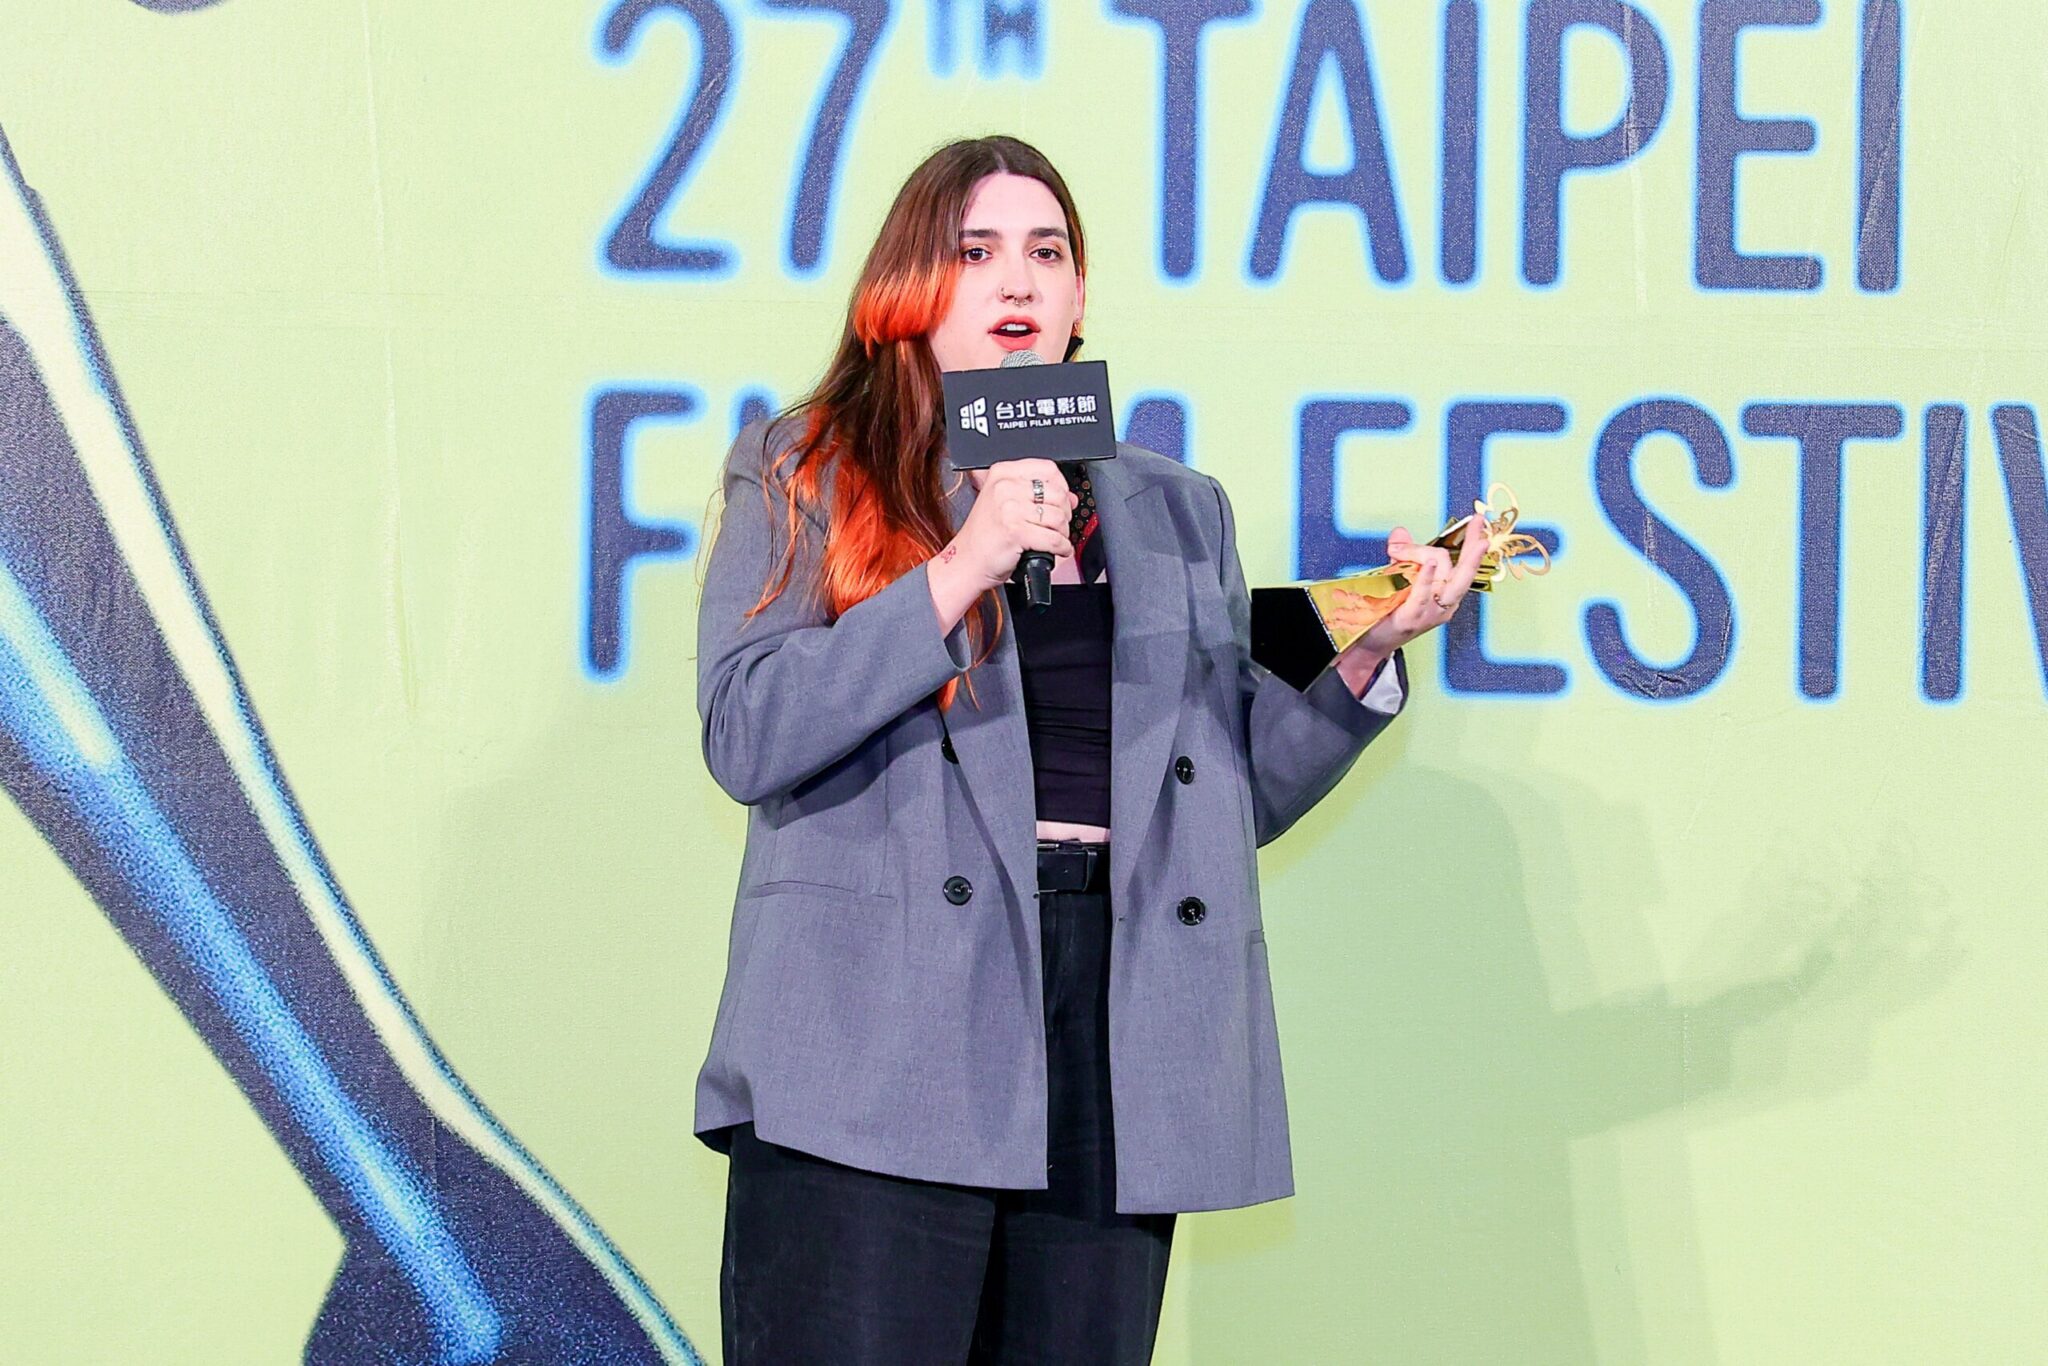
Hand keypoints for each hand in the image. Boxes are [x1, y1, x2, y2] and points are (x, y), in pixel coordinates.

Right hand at [927, 459, 1075, 630]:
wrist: (966, 562)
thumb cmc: (984, 536)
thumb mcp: (1005, 504)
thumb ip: (1036, 495)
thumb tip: (1071, 498)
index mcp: (1002, 473)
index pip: (1048, 469)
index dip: (1062, 486)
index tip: (1061, 500)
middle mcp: (1005, 487)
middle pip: (1057, 493)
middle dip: (1065, 512)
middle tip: (1058, 524)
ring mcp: (1009, 509)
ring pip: (1059, 516)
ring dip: (1063, 532)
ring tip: (1055, 538)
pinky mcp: (1016, 532)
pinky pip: (1054, 539)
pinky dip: (1062, 547)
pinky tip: (1058, 550)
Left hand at [1331, 519, 1489, 693]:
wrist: (1372, 642)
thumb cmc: (1390, 611)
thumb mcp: (1399, 578)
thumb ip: (1403, 555)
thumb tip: (1400, 532)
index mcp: (1448, 594)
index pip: (1467, 566)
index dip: (1474, 542)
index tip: (1475, 520)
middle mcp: (1446, 604)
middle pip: (1463, 570)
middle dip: (1473, 545)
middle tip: (1478, 521)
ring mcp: (1432, 612)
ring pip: (1442, 575)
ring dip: (1426, 555)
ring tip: (1409, 550)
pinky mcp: (1413, 618)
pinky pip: (1423, 594)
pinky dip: (1427, 578)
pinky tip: (1430, 565)